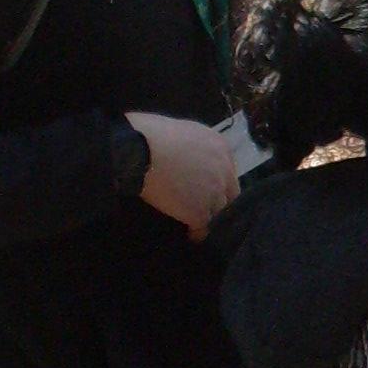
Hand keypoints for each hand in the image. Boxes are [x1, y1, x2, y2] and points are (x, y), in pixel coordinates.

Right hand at [126, 111, 240, 239]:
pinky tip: (191, 235)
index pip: (227, 171)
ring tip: (196, 222)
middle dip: (218, 200)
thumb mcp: (183, 132)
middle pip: (229, 193)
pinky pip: (203, 228)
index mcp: (220, 147)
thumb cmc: (149, 134)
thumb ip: (195, 148)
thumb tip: (189, 158)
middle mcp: (224, 169)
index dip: (217, 182)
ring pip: (218, 211)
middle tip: (202, 206)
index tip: (205, 188)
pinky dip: (197, 232)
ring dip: (208, 216)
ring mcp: (214, 192)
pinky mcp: (200, 211)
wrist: (138, 151)